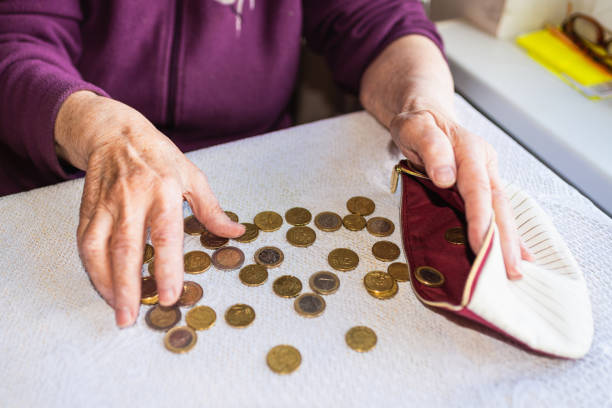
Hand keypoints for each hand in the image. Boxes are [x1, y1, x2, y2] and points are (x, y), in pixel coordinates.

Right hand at [55, 91, 244, 326]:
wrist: (114, 133)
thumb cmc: (157, 155)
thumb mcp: (192, 175)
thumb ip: (212, 208)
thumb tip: (236, 231)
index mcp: (164, 191)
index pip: (166, 234)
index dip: (167, 267)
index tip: (170, 294)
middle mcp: (132, 199)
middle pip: (127, 249)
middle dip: (128, 287)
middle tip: (132, 317)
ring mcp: (106, 206)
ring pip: (100, 250)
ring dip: (107, 284)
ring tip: (118, 310)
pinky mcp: (88, 210)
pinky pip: (85, 245)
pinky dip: (92, 269)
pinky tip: (103, 287)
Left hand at [389, 106, 532, 278]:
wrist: (424, 117)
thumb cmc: (418, 124)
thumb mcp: (415, 127)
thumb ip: (431, 148)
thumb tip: (446, 178)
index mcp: (470, 150)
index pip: (477, 188)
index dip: (481, 218)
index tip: (481, 244)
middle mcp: (483, 165)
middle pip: (498, 204)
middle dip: (504, 239)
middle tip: (510, 270)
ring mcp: (485, 176)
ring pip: (501, 211)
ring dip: (508, 241)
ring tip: (515, 270)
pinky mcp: (481, 188)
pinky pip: (494, 212)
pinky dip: (504, 234)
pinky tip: (514, 254)